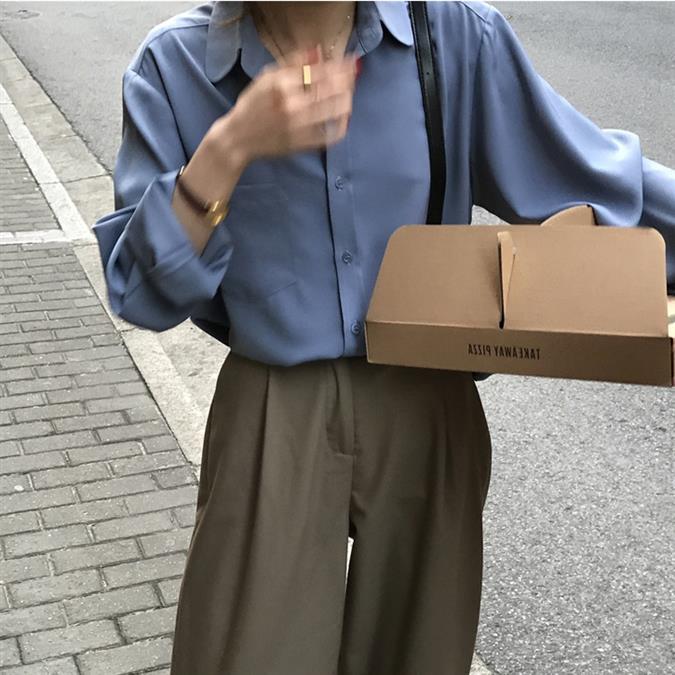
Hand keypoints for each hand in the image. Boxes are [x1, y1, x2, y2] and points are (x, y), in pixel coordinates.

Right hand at [222, 44, 357, 161]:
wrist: (239, 137)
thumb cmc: (253, 105)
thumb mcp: (267, 77)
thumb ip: (293, 63)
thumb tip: (318, 50)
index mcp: (283, 84)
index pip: (321, 71)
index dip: (340, 66)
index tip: (351, 61)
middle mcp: (293, 104)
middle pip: (333, 88)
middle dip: (348, 80)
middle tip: (354, 76)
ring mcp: (299, 126)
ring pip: (336, 110)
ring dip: (348, 99)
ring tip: (348, 94)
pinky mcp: (303, 143)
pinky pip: (331, 134)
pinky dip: (342, 124)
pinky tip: (344, 117)